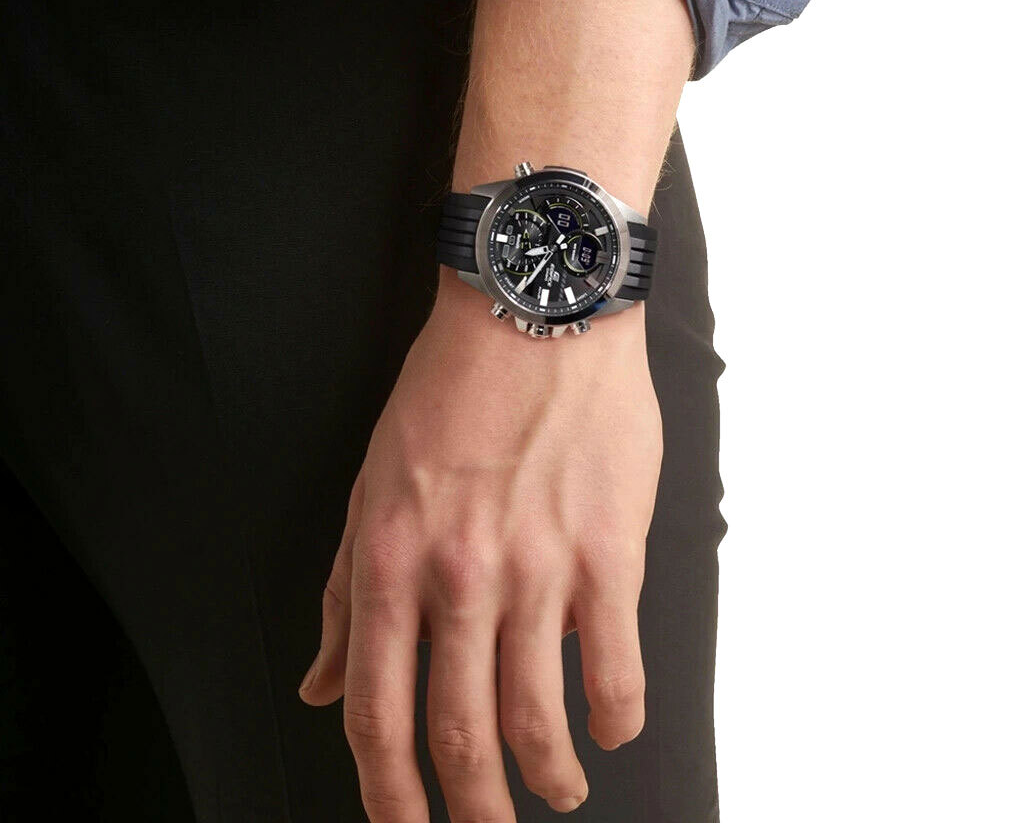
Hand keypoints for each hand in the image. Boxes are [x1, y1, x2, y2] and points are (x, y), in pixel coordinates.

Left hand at [299, 271, 662, 819]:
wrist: (532, 316)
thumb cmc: (449, 394)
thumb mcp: (371, 487)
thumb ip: (347, 593)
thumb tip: (321, 684)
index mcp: (390, 561)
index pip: (376, 716)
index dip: (386, 797)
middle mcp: (459, 578)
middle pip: (459, 736)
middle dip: (473, 810)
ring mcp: (538, 569)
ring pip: (537, 718)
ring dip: (547, 776)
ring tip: (556, 789)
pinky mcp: (607, 552)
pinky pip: (616, 668)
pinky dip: (615, 718)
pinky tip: (610, 727)